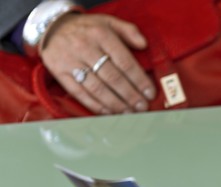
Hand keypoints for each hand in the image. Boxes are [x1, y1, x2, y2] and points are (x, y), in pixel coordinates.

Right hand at [41, 13, 155, 114]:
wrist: (52, 27)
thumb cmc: (88, 28)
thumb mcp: (109, 21)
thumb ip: (129, 31)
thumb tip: (144, 44)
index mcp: (101, 35)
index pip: (125, 62)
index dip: (139, 80)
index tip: (150, 93)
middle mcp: (85, 47)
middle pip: (112, 77)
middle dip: (130, 95)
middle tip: (142, 107)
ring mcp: (71, 61)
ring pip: (97, 88)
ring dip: (115, 103)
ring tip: (129, 112)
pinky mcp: (59, 72)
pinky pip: (79, 93)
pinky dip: (95, 105)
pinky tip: (109, 112)